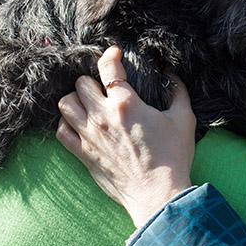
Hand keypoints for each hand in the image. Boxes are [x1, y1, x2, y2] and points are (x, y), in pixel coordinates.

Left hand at [56, 46, 196, 227]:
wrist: (158, 193)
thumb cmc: (173, 156)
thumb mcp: (184, 118)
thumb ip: (177, 91)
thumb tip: (170, 73)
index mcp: (127, 104)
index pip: (108, 68)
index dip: (110, 55)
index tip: (114, 53)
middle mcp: (102, 116)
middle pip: (81, 84)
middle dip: (92, 80)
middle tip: (104, 85)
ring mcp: (89, 136)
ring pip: (65, 104)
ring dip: (76, 99)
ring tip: (88, 102)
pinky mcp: (82, 154)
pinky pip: (61, 131)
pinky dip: (66, 123)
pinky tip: (79, 123)